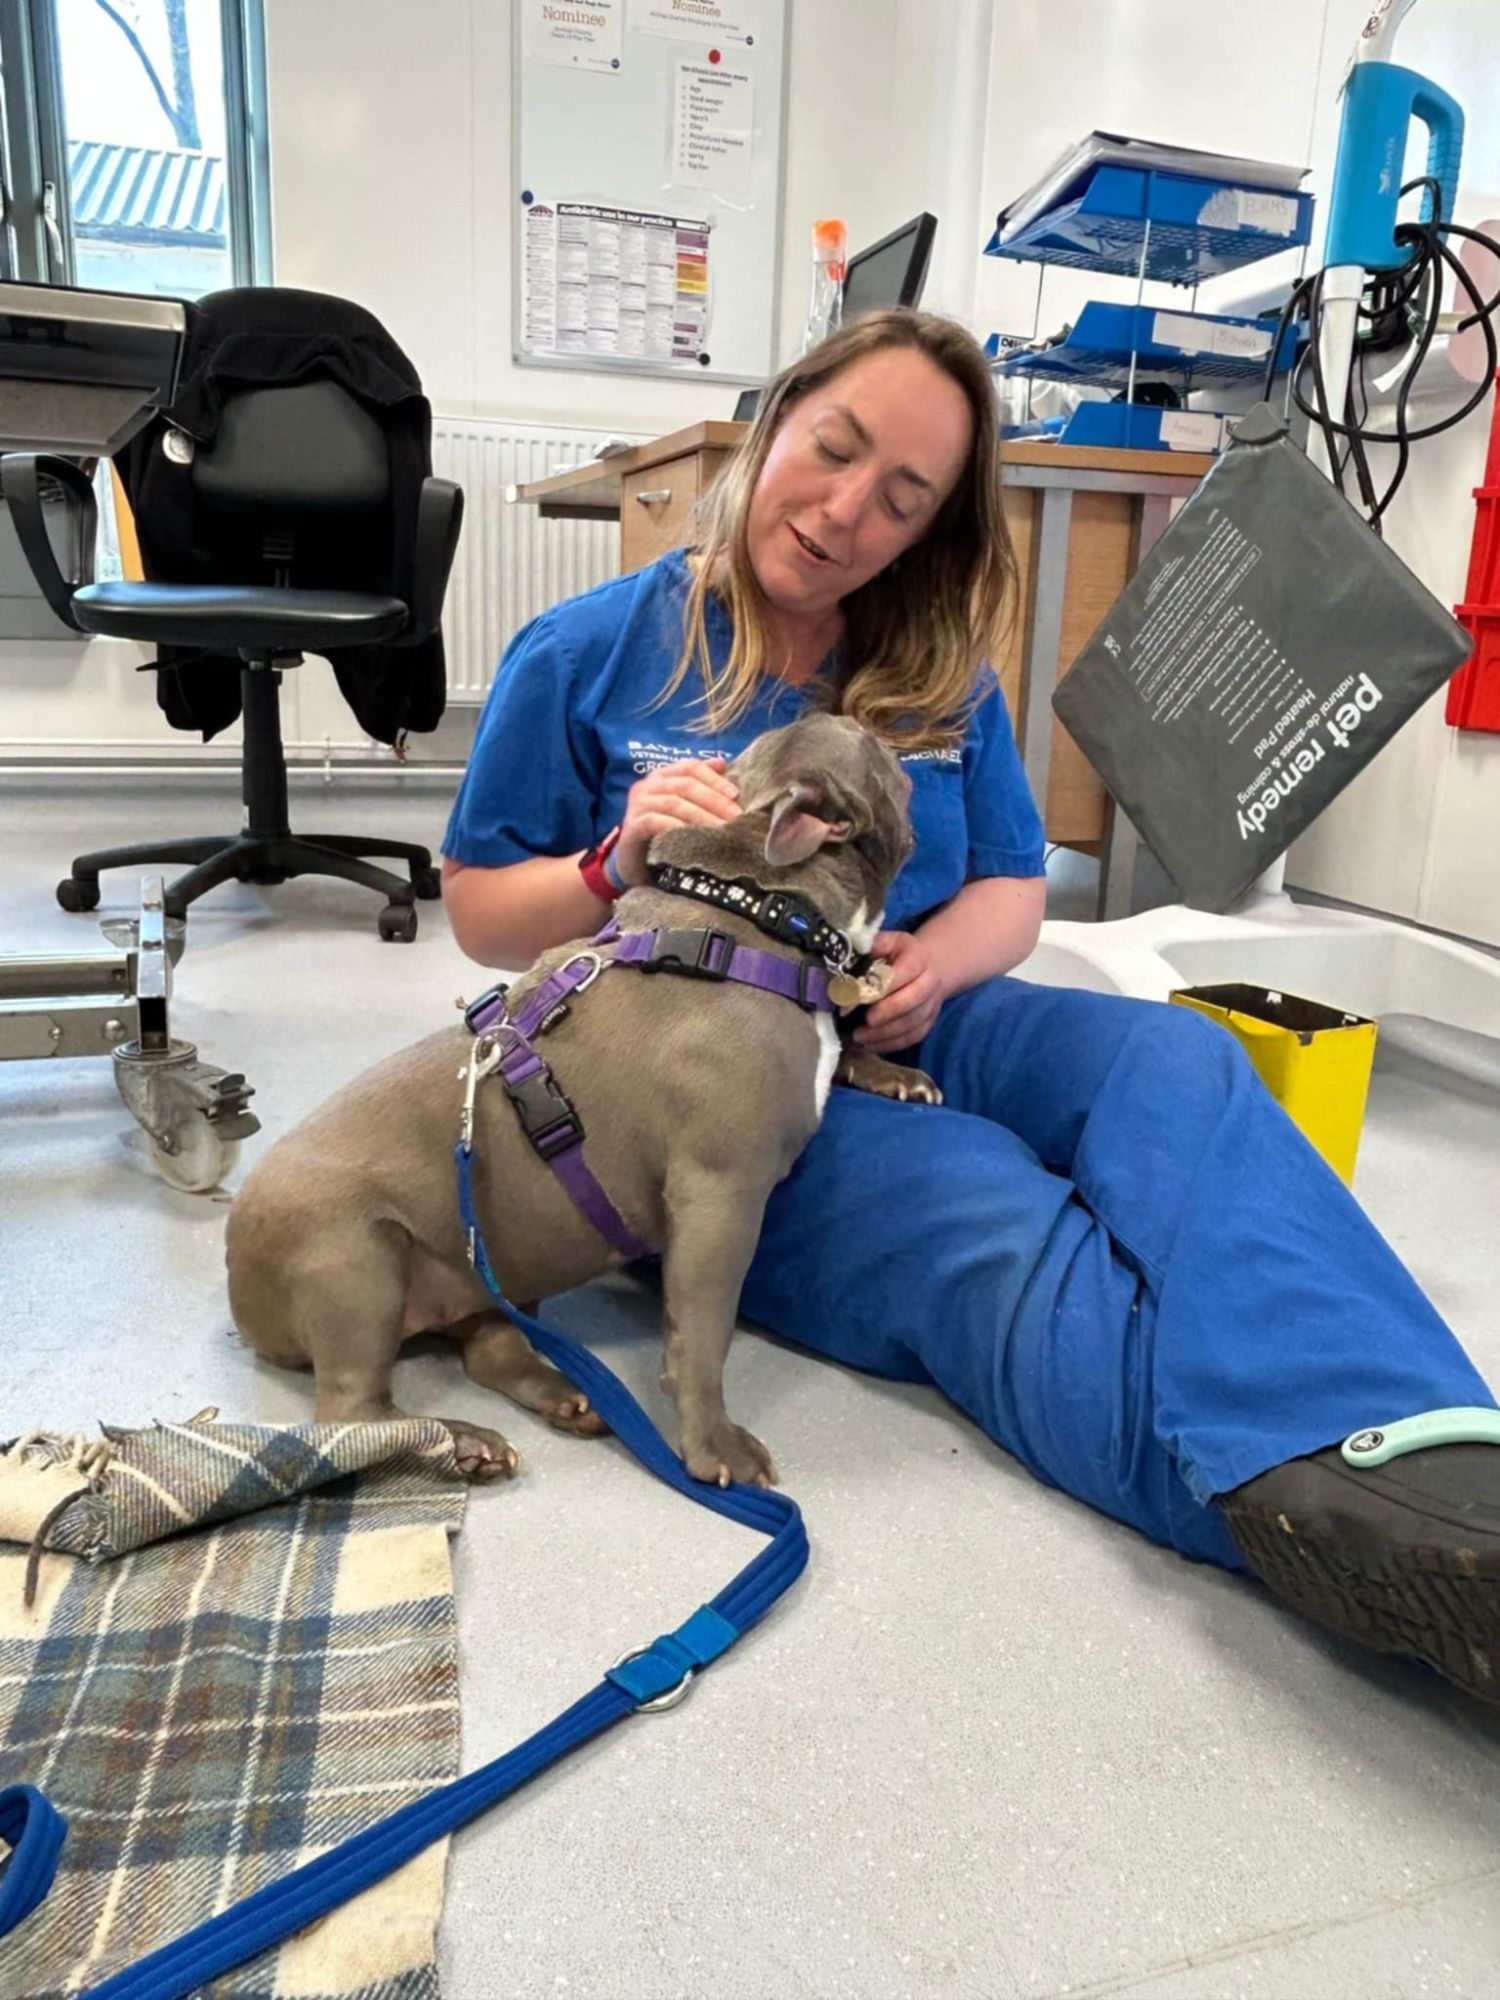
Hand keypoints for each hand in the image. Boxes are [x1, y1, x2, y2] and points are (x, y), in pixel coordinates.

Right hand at [615, 757, 740, 885]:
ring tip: (722, 829)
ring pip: (674, 803)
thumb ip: (700, 786)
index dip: (714, 778)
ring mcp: (637, 805)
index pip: (690, 766)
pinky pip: (657, 822)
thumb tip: (722, 763)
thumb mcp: (682, 808)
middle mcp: (647, 785)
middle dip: (714, 799)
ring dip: (702, 815)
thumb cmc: (662, 833)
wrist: (631, 863)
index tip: (736, 794)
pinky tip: (697, 837)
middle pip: (685, 784)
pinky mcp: (632, 825)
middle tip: (736, 816)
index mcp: (661, 776)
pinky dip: (679, 827)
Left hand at [854, 930, 945, 1053]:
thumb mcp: (886, 942)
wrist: (927, 967)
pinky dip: (893, 1044)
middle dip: (888, 1013)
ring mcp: (932, 1003)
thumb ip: (871, 945)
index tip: (863, 996)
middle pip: (914, 999)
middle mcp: (930, 981)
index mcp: (918, 957)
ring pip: (913, 1022)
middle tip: (865, 1022)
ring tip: (860, 1037)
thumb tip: (850, 953)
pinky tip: (872, 1045)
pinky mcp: (929, 1021)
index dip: (886, 985)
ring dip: (886, 1033)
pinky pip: (914, 1036)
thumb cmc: (897, 955)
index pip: (906, 971)